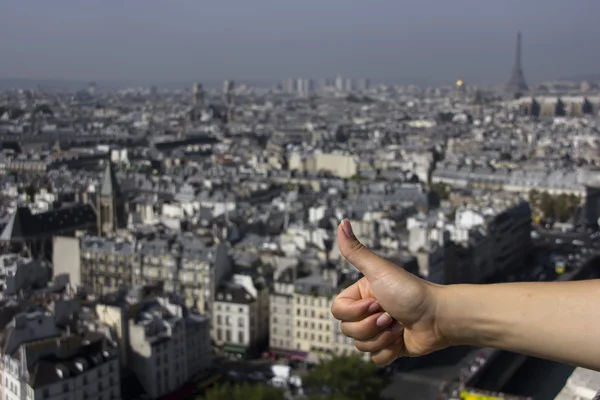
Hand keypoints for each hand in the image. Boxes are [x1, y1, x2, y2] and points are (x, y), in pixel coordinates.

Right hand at [331, 219, 448, 364]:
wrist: (439, 317)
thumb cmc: (410, 291)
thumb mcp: (379, 270)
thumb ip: (356, 250)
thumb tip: (341, 223)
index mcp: (361, 294)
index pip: (338, 312)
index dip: (355, 312)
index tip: (377, 303)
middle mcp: (367, 312)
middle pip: (348, 331)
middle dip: (371, 326)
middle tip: (391, 315)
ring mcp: (378, 330)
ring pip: (360, 346)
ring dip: (383, 338)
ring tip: (399, 327)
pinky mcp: (389, 347)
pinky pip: (375, 359)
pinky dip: (389, 352)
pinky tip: (402, 340)